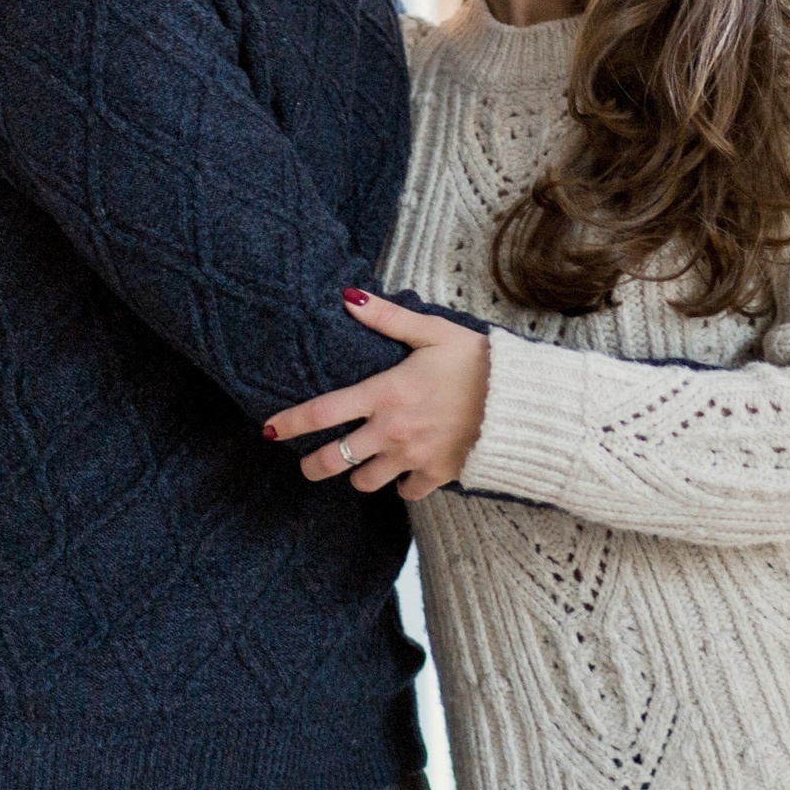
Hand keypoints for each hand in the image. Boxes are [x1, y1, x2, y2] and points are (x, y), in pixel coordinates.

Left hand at [267, 290, 488, 500]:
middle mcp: (391, 431)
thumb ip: (388, 318)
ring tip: (361, 466)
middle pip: (334, 460)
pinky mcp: (437, 475)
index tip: (268, 430)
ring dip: (359, 475)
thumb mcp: (433, 332)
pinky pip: (406, 492)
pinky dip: (401, 486)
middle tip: (308, 464)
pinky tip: (404, 474)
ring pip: (365, 481)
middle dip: (313, 465)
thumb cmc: (478, 362)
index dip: (289, 423)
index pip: (322, 413)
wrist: (521, 404)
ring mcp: (412, 458)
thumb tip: (348, 297)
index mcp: (385, 394)